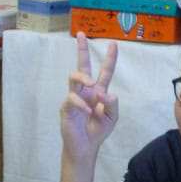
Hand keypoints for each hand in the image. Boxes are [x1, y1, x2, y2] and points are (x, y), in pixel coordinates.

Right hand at [60, 33, 118, 161]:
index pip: (105, 71)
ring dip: (83, 77)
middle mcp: (86, 90)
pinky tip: (88, 112)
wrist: (85, 146)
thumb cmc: (98, 130)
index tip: (114, 43)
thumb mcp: (112, 117)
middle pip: (82, 66)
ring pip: (74, 77)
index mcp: (99, 91)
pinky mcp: (66, 107)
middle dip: (81, 50)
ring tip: (92, 83)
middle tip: (80, 34)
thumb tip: (107, 92)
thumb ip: (112, 104)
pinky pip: (72, 99)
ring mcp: (75, 97)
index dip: (110, 58)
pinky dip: (82, 104)